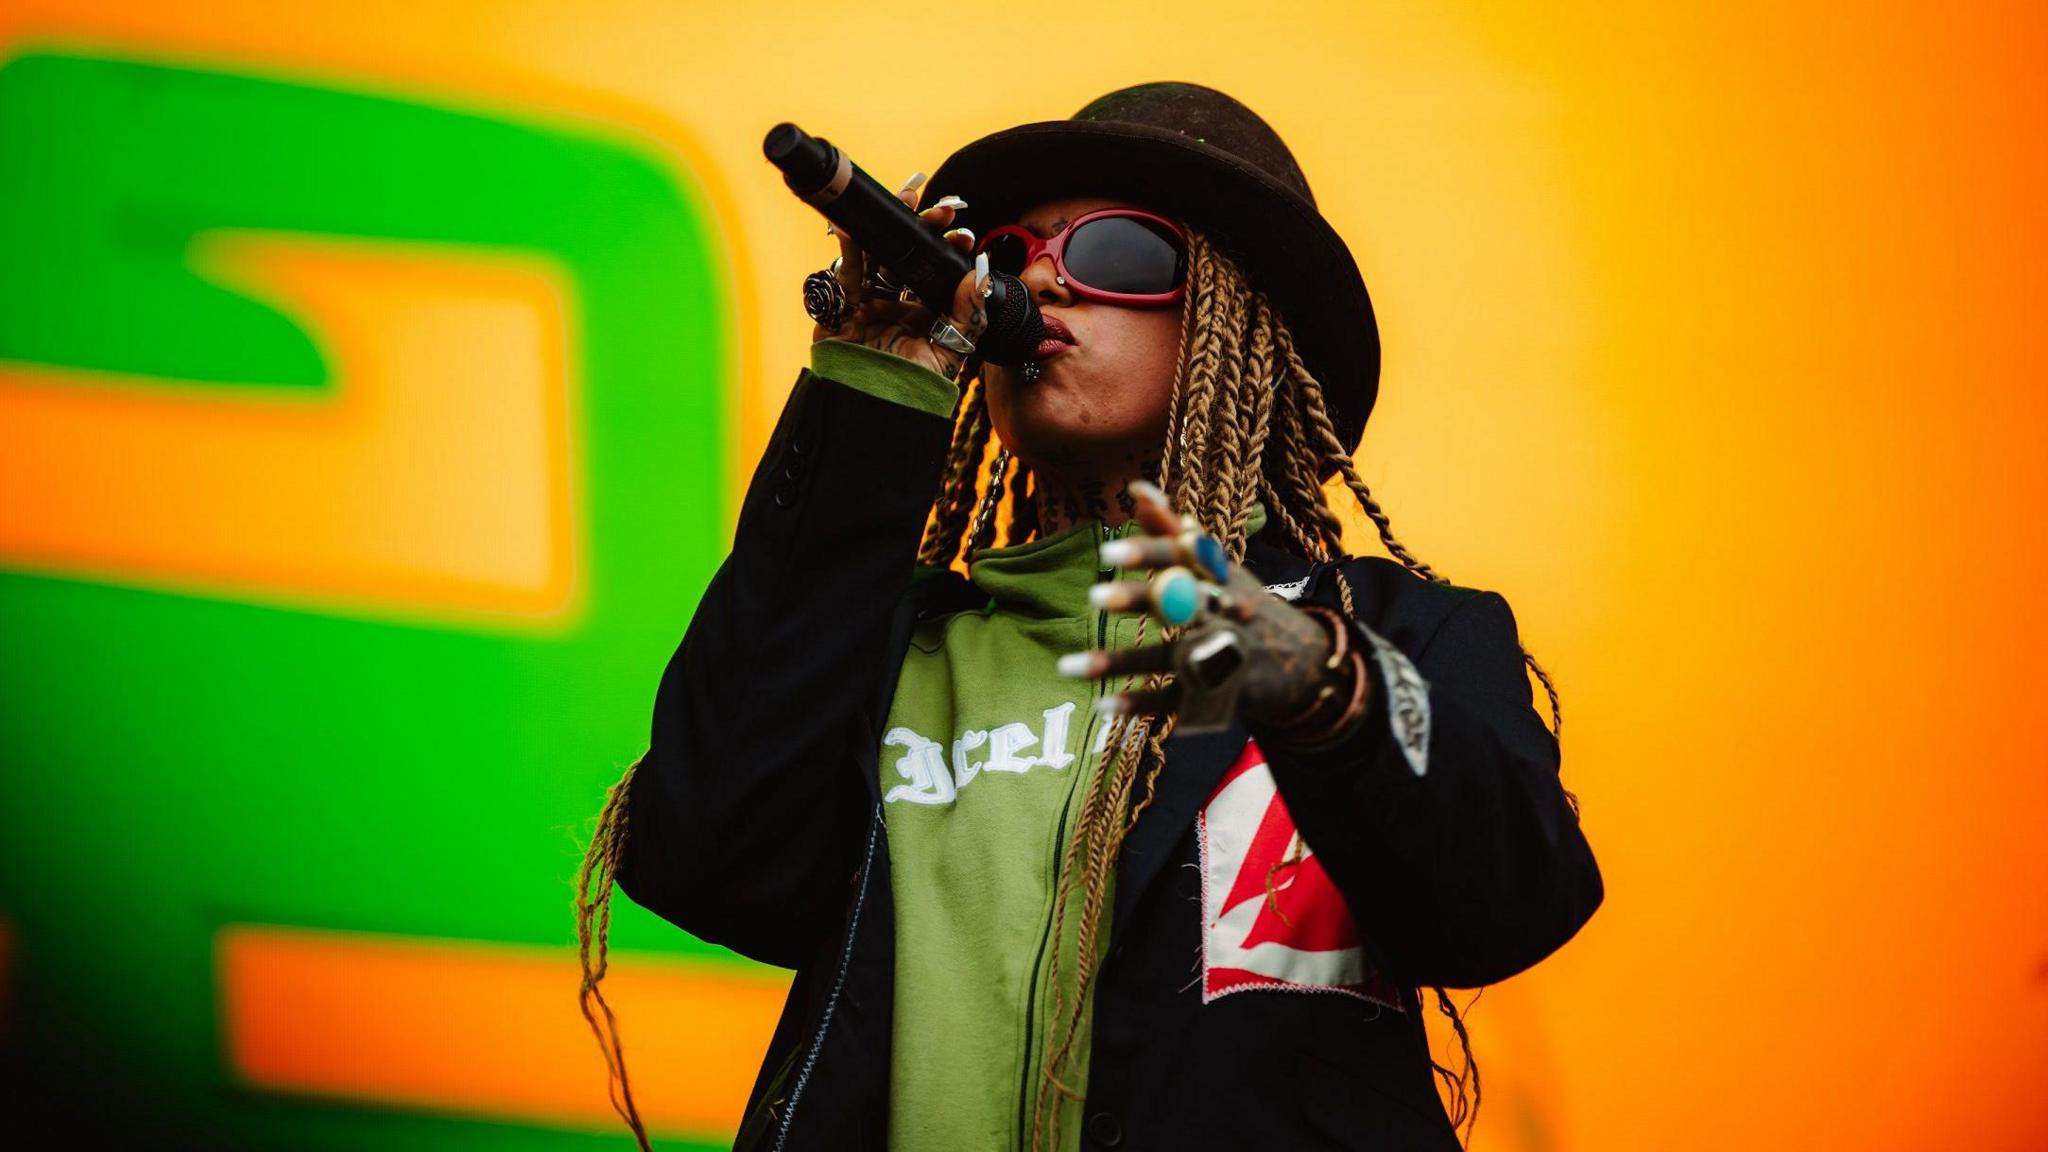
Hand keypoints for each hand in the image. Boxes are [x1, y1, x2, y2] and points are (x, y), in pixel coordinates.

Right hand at [814, 171, 989, 380]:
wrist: (875, 404)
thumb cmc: (913, 385)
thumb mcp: (950, 349)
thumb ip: (968, 314)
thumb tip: (980, 274)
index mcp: (922, 312)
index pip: (935, 271)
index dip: (947, 250)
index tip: (963, 235)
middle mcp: (894, 303)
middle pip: (906, 256)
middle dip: (921, 228)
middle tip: (941, 209)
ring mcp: (865, 302)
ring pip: (876, 255)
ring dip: (888, 227)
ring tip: (907, 197)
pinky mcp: (839, 306)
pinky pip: (843, 271)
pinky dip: (849, 247)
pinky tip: (857, 226)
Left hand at [1061, 481, 1357, 729]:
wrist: (1308, 665)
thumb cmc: (1247, 606)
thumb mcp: (1221, 568)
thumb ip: (1175, 533)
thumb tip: (1136, 489)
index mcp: (1220, 576)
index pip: (1184, 558)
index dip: (1149, 552)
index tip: (1108, 550)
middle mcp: (1223, 612)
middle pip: (1179, 602)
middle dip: (1139, 599)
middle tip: (1093, 596)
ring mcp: (1221, 655)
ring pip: (1166, 657)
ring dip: (1118, 662)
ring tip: (1067, 666)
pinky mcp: (1217, 694)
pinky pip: (1175, 701)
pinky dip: (1141, 705)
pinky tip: (1103, 707)